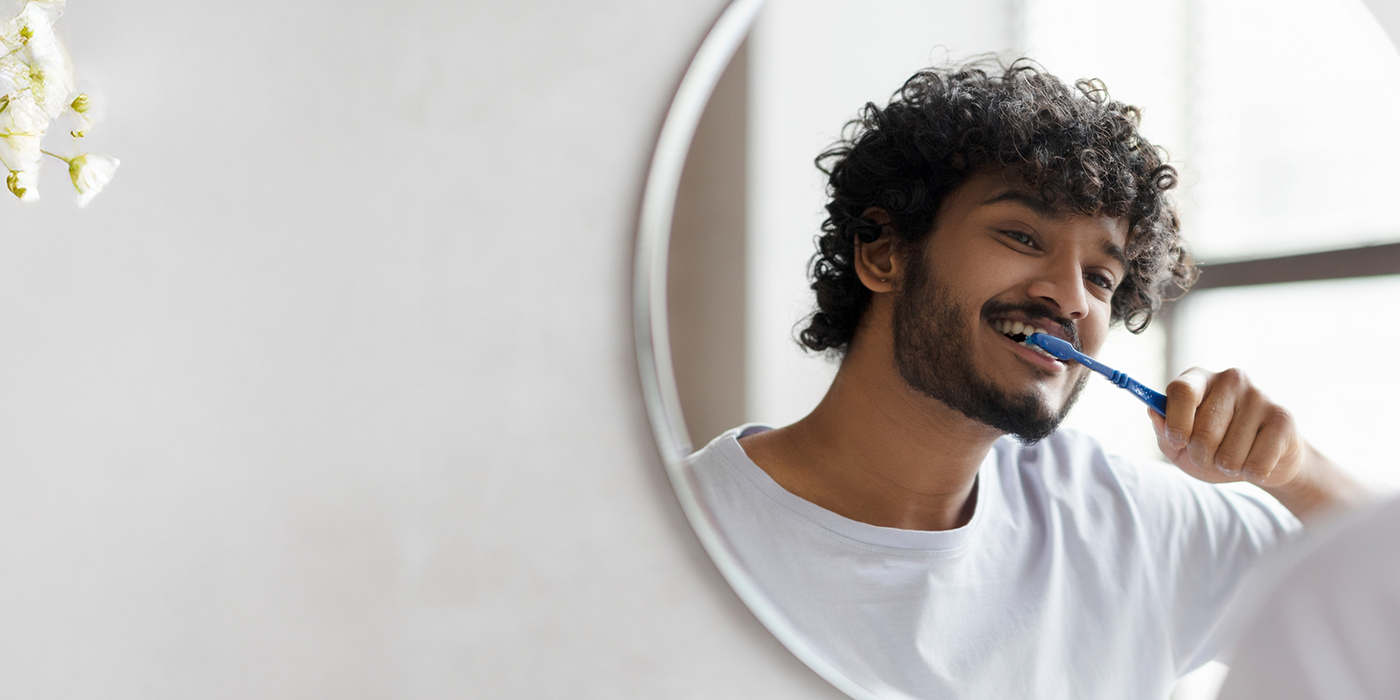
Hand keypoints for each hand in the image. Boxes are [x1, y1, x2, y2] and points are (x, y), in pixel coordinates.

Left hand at [1149, 367, 1303, 487]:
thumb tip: (1154, 412)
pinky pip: (1257, 463)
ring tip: (1234, 457)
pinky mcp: (1283, 418)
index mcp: (1199, 379)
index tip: (1178, 442)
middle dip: (1201, 456)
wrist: (1262, 459)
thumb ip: (1164, 431)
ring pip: (1230, 453)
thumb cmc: (1213, 449)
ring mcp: (1260, 395)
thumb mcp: (1180, 445)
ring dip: (1227, 466)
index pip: (1182, 391)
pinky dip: (1251, 472)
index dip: (1176, 423)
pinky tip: (1255, 461)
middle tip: (1208, 456)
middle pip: (1204, 430)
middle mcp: (1231, 379)